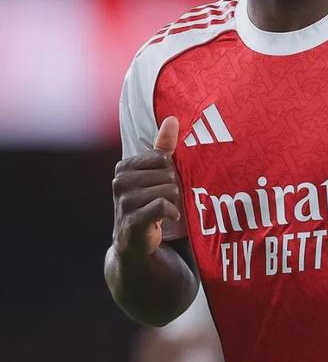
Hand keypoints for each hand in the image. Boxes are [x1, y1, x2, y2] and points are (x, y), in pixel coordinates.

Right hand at [112, 116, 181, 261]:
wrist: (133, 242)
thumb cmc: (147, 201)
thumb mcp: (154, 173)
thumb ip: (163, 146)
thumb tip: (172, 119)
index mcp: (124, 166)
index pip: (162, 158)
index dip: (169, 172)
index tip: (160, 184)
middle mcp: (120, 182)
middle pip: (168, 175)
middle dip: (172, 188)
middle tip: (163, 200)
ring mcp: (124, 202)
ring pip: (168, 191)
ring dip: (173, 202)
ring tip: (162, 210)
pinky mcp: (132, 220)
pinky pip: (163, 206)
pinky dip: (171, 213)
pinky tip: (168, 217)